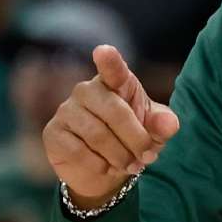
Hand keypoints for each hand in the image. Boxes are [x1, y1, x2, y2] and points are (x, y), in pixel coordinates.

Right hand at [42, 46, 179, 207]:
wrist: (106, 169)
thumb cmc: (133, 139)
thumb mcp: (155, 132)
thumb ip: (163, 125)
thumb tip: (169, 124)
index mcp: (116, 82)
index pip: (113, 69)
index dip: (109, 61)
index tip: (104, 51)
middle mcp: (87, 90)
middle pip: (115, 112)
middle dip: (136, 139)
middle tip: (147, 156)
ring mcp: (66, 110)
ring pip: (97, 135)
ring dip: (120, 156)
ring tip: (131, 164)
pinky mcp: (52, 133)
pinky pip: (78, 151)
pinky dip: (99, 164)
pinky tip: (106, 166)